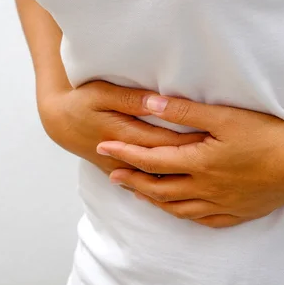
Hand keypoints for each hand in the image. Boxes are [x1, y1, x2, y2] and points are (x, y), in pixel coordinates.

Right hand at [37, 82, 206, 178]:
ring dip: (183, 178)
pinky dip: (166, 187)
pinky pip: (146, 185)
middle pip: (167, 163)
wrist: (58, 122)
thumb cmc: (81, 102)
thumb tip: (158, 103)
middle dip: (196, 161)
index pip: (167, 142)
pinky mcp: (119, 171)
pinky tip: (184, 190)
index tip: (219, 139)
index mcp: (126, 135)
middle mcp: (126, 157)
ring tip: (212, 178)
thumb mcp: (104, 93)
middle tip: (225, 160)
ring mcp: (122, 168)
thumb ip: (133, 100)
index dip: (193, 141)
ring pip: (158, 180)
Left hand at [97, 96, 283, 227]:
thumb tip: (149, 104)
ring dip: (153, 199)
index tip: (102, 147)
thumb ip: (184, 111)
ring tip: (139, 193)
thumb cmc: (268, 136)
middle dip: (132, 180)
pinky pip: (203, 220)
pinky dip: (185, 215)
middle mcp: (205, 188)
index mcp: (199, 163)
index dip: (125, 152)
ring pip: (177, 207)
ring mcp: (221, 203)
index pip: (151, 159)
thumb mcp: (225, 117)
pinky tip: (182, 211)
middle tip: (112, 174)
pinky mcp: (238, 212)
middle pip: (158, 188)